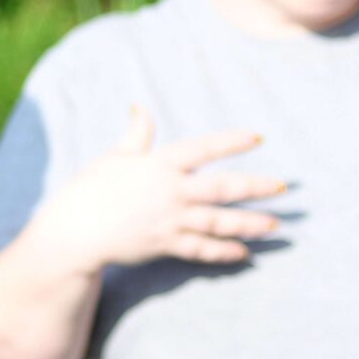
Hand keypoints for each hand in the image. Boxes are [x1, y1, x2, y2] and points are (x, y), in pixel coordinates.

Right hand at [24, 106, 286, 272]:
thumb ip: (135, 135)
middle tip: (284, 187)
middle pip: (222, 188)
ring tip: (275, 225)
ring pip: (219, 222)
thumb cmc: (89, 191)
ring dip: (250, 223)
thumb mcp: (113, 158)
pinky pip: (202, 250)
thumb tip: (140, 106)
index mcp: (159, 165)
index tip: (258, 137)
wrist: (74, 233)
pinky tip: (244, 253)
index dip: (232, 142)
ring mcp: (170, 221)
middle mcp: (170, 192)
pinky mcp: (165, 246)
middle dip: (256, 187)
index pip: (204, 149)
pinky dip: (224, 252)